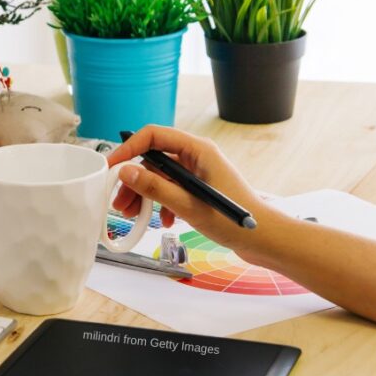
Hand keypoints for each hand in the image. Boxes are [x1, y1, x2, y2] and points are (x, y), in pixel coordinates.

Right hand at [108, 125, 281, 258]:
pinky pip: (171, 189)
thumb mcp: (188, 205)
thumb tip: (126, 172)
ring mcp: (198, 172)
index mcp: (198, 150)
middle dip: (134, 180)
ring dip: (145, 195)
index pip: (153, 135)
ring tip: (134, 216)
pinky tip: (164, 221)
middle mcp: (197, 156)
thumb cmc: (235, 221)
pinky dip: (161, 203)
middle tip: (119, 201)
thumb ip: (155, 188)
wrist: (264, 240)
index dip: (129, 148)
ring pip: (160, 176)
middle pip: (154, 158)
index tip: (111, 166)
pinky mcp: (199, 188)